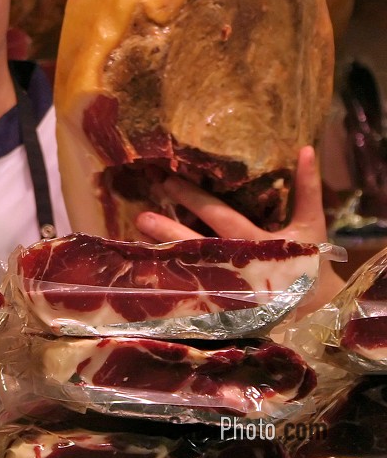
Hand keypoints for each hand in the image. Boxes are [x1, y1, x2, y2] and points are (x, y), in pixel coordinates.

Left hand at [134, 146, 343, 311]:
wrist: (319, 308)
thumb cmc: (311, 260)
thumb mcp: (312, 225)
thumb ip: (307, 188)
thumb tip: (305, 149)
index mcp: (264, 245)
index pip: (222, 218)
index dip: (195, 200)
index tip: (167, 181)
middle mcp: (245, 268)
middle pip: (201, 247)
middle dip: (170, 231)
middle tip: (142, 215)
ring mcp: (233, 290)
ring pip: (192, 271)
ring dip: (164, 255)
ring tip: (138, 239)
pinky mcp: (226, 307)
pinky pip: (193, 294)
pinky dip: (171, 281)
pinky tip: (149, 269)